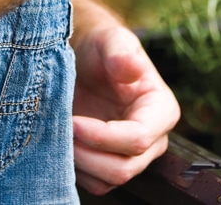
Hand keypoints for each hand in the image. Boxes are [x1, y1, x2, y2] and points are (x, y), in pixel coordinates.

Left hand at [72, 20, 179, 194]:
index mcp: (161, 109)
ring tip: (58, 131)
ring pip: (108, 180)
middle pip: (124, 167)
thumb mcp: (110, 39)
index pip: (138, 138)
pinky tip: (61, 141)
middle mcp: (154, 138)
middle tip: (60, 128)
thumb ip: (121, 52)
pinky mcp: (111, 162)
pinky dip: (75, 169)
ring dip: (79, 163)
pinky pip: (95, 182)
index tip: (73, 122)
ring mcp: (133, 154)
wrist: (85, 55)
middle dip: (88, 154)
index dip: (103, 136)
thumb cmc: (101, 46)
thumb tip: (132, 67)